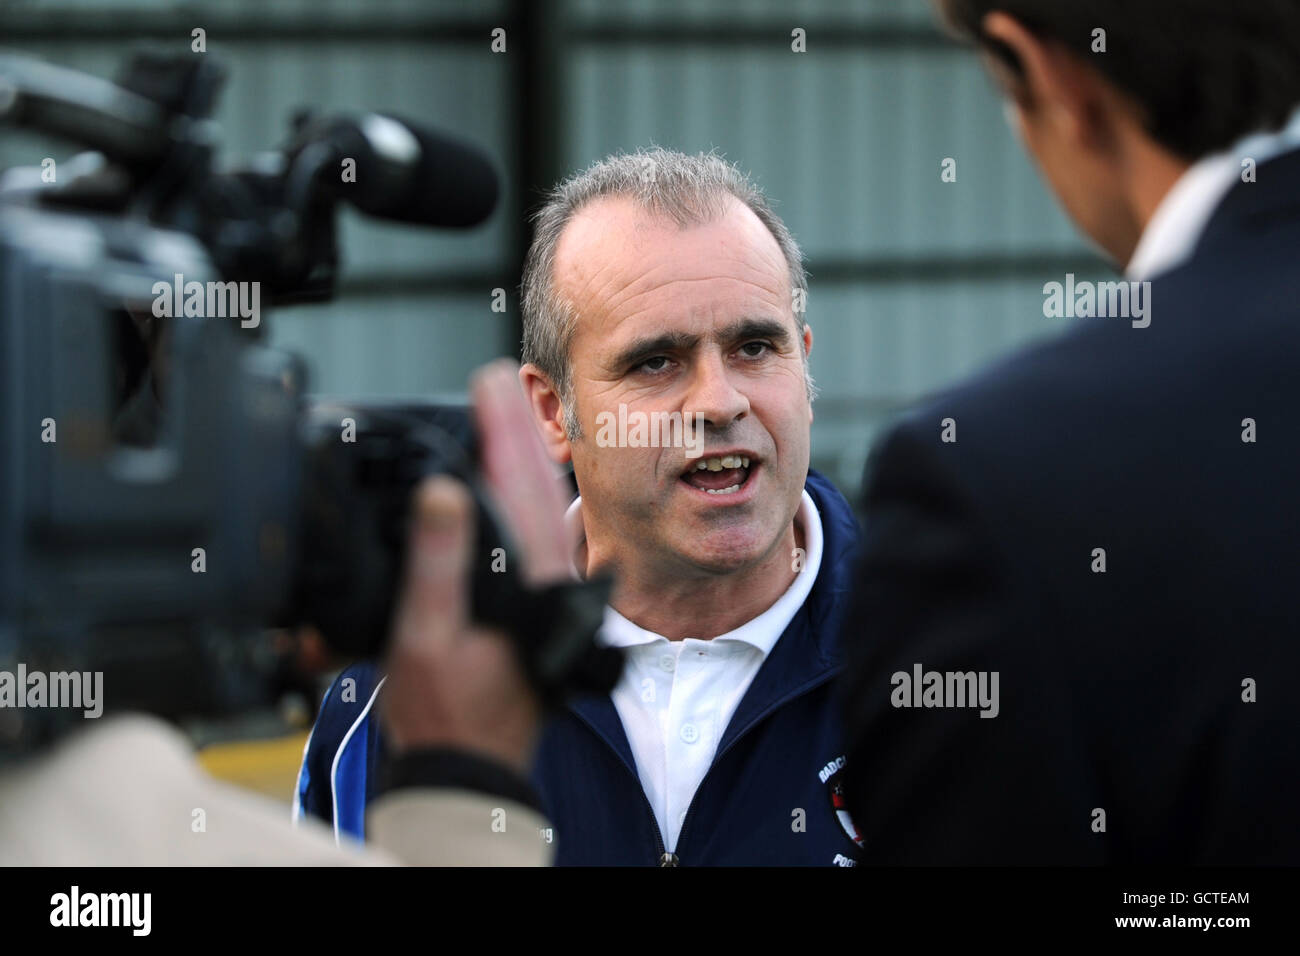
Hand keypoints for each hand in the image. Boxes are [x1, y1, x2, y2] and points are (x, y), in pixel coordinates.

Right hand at [378, 360, 572, 772]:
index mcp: (527, 581)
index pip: (519, 485)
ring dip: (519, 458)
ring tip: (501, 414)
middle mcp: (543, 580)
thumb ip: (438, 565)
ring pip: (536, 509)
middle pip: (536, 486)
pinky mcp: (526, 604)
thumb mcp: (426, 638)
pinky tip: (498, 485)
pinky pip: (525, 535)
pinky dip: (514, 499)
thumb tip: (442, 492)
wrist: (468, 769)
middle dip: (517, 429)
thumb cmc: (447, 714)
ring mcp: (538, 591)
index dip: (504, 430)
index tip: (492, 382)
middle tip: (501, 379)